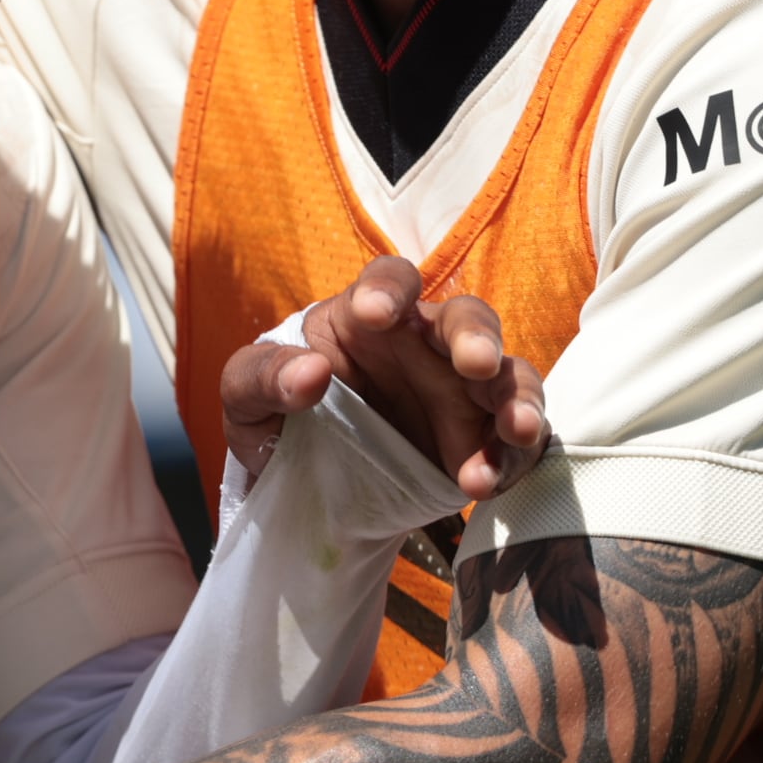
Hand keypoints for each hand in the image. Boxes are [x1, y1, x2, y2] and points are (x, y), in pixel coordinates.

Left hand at [220, 255, 546, 500]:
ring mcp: (459, 393)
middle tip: (476, 362)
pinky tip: (486, 483)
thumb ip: (263, 376)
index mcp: (367, 315)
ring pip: (507, 377)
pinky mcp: (478, 441)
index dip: (389, 289)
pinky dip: (510, 460)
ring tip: (514, 432)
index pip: (391, 279)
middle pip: (468, 319)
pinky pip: (512, 444)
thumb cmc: (277, 415)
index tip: (374, 313)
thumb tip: (308, 372)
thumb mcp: (246, 396)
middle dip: (477, 337)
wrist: (303, 483)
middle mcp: (424, 344)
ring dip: (517, 400)